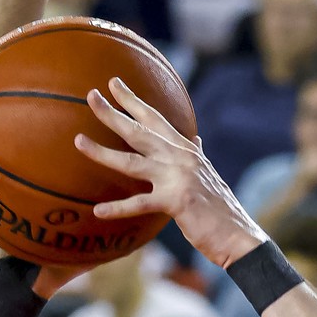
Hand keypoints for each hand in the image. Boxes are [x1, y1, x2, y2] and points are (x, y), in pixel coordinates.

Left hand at [76, 79, 258, 269]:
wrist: (237, 233)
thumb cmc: (218, 207)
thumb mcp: (206, 174)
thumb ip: (196, 154)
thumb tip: (195, 138)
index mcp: (184, 150)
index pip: (155, 118)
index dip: (133, 100)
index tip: (113, 83)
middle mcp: (179, 157)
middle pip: (139, 131)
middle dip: (113, 112)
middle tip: (90, 96)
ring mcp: (176, 178)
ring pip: (132, 161)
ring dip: (102, 152)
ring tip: (78, 142)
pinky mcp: (175, 202)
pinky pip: (140, 204)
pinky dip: (118, 208)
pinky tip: (97, 211)